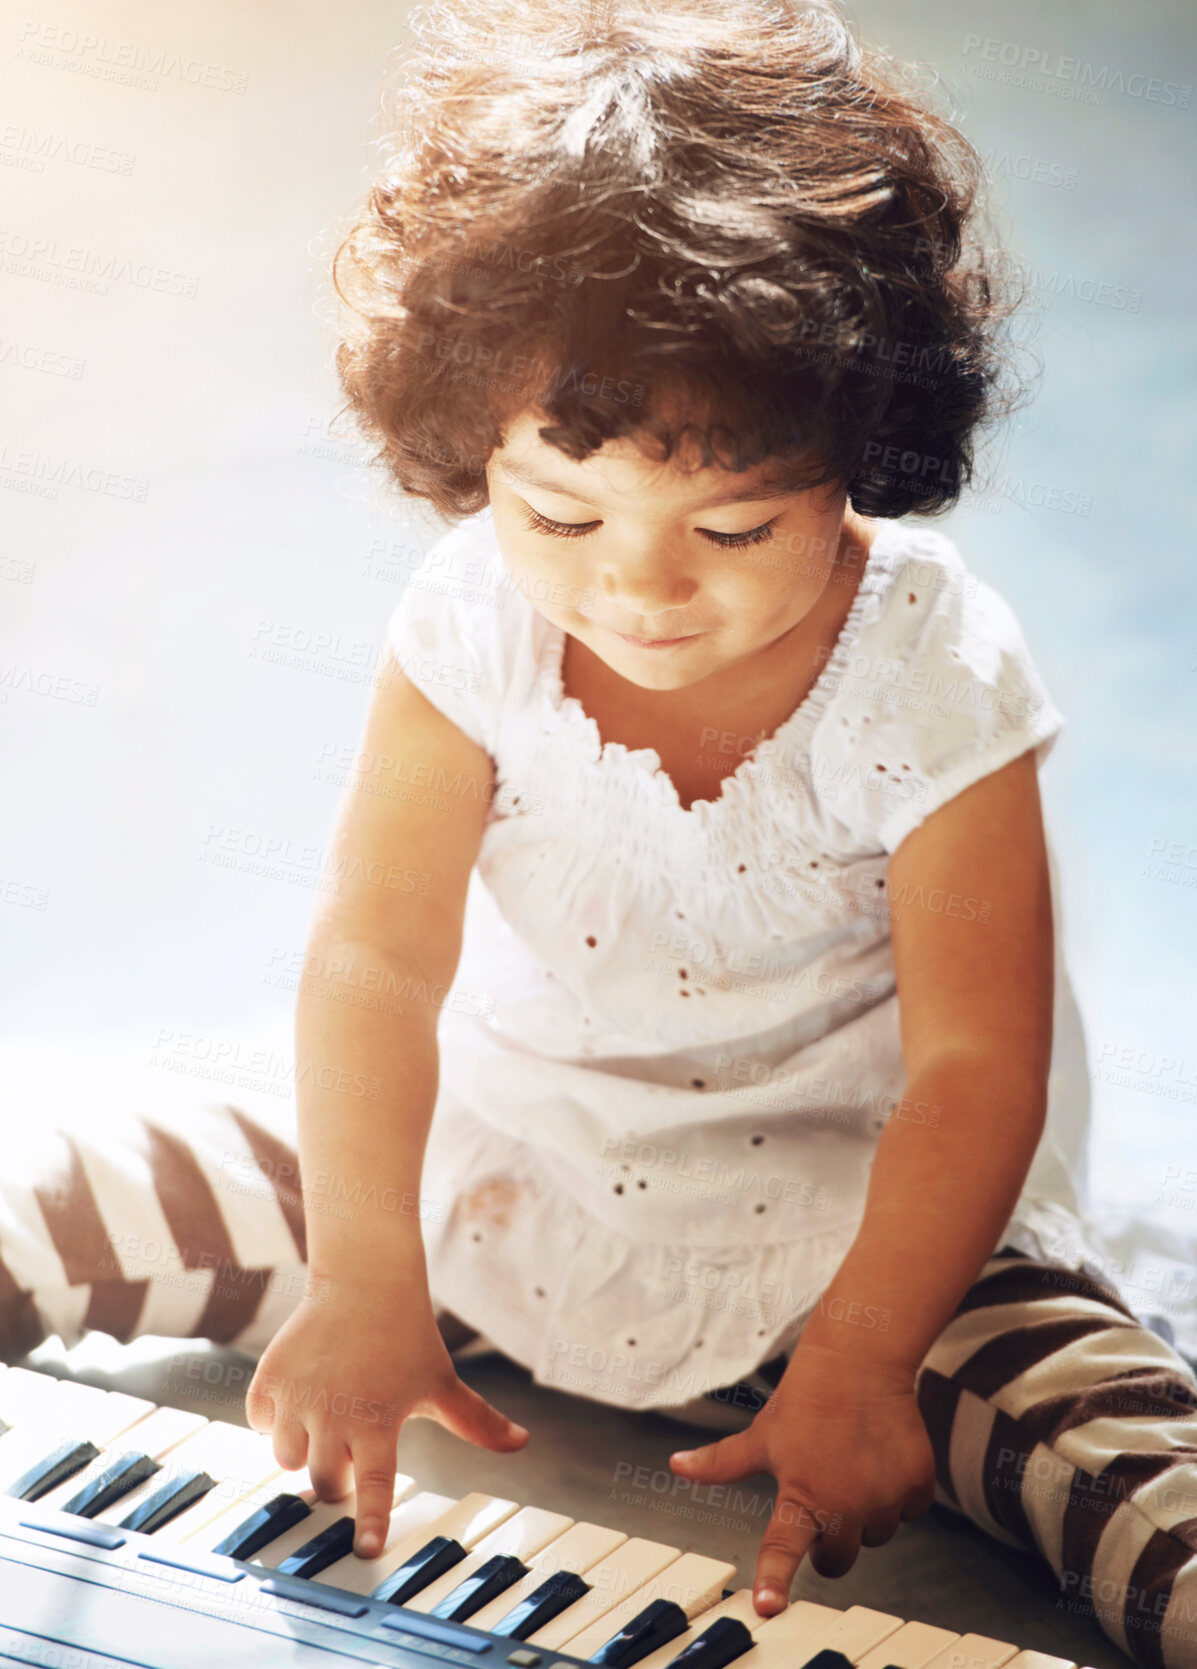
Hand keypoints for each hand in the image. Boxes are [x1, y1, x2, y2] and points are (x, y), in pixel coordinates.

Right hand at [246, 1272, 527, 1557]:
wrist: (364, 1282)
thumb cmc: (407, 1336)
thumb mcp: (440, 1382)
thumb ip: (476, 1421)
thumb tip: (522, 1442)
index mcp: (380, 1420)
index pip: (377, 1484)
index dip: (371, 1520)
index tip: (366, 1551)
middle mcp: (335, 1413)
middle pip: (326, 1483)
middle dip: (338, 1478)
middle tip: (352, 1449)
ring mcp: (297, 1397)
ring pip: (287, 1457)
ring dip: (303, 1449)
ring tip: (326, 1419)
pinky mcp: (269, 1378)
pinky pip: (259, 1422)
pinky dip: (273, 1417)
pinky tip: (298, 1396)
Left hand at [669, 1342, 934, 1615]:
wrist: (859, 1361)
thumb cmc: (806, 1400)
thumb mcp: (761, 1436)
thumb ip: (721, 1463)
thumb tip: (676, 1465)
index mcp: (801, 1494)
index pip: (781, 1548)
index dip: (774, 1580)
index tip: (768, 1607)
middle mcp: (845, 1503)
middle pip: (839, 1560)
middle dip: (831, 1540)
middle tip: (825, 1498)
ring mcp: (885, 1497)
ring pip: (877, 1534)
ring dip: (868, 1514)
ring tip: (853, 1465)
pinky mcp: (918, 1484)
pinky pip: (911, 1511)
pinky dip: (900, 1493)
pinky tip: (882, 1458)